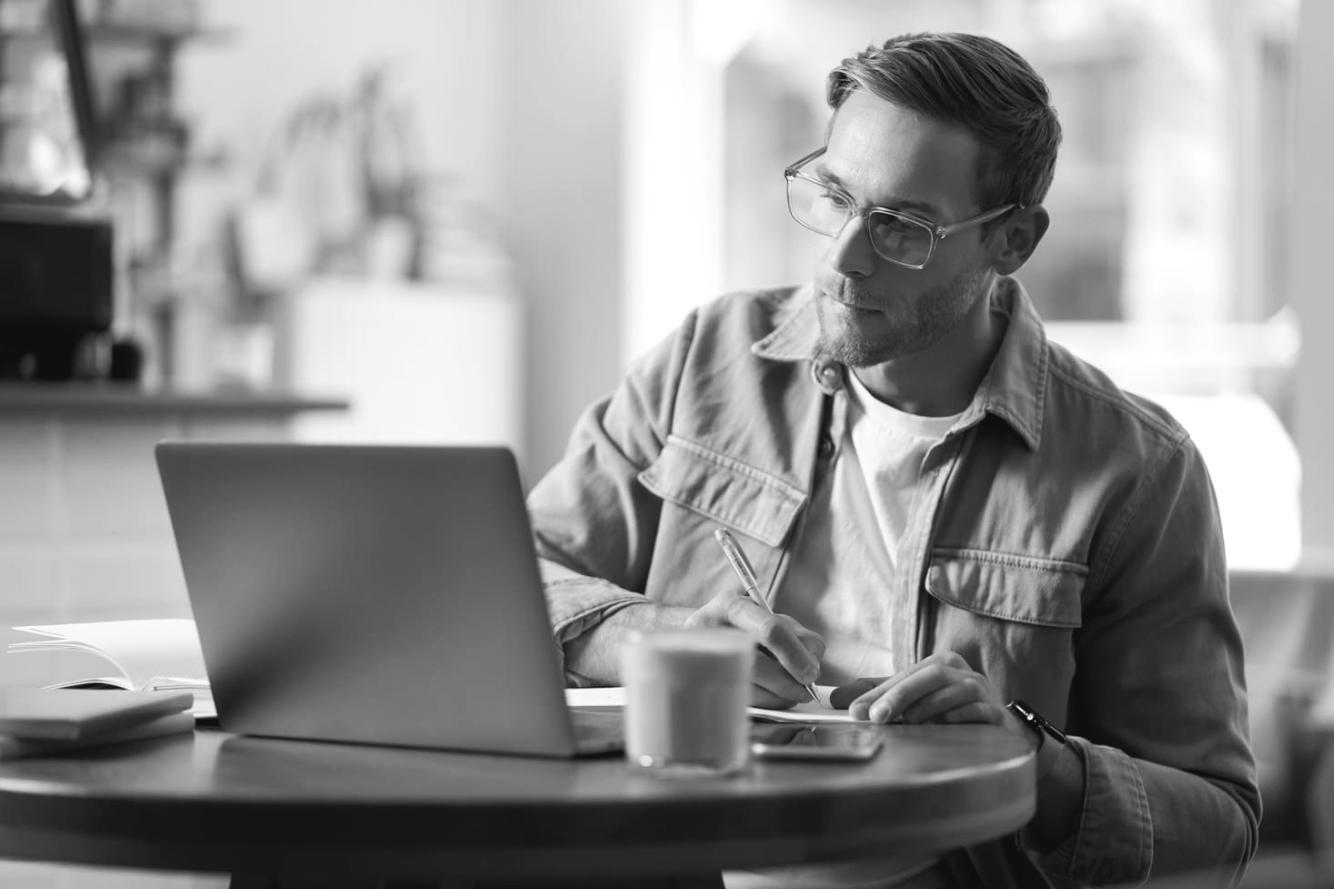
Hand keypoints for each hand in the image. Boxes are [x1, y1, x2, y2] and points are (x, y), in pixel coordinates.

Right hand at [684, 590, 823, 708]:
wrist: (693, 641)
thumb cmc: (741, 630)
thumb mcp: (770, 621)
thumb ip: (799, 637)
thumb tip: (812, 665)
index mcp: (732, 606)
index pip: (770, 630)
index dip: (795, 654)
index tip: (811, 673)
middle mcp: (710, 630)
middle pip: (756, 663)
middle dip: (787, 682)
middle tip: (804, 691)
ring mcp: (700, 659)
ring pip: (748, 687)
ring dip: (776, 697)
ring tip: (787, 695)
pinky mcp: (698, 684)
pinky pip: (738, 701)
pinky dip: (760, 704)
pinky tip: (767, 698)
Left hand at [841, 651, 1021, 731]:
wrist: (1000, 732)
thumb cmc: (951, 713)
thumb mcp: (913, 701)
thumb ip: (879, 697)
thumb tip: (837, 698)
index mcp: (942, 665)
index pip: (906, 675)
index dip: (880, 692)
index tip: (856, 710)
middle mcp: (964, 673)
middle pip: (930, 676)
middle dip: (900, 695)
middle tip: (876, 716)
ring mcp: (984, 691)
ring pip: (956, 690)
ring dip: (928, 706)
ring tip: (906, 721)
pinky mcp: (998, 713)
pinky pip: (980, 710)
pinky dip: (960, 716)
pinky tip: (943, 725)